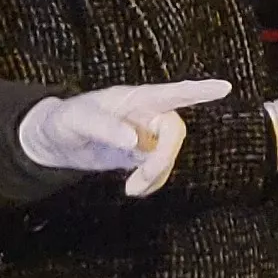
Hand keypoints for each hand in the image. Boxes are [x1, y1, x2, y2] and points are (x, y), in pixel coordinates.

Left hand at [19, 79, 232, 196]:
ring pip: (168, 154)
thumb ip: (104, 127)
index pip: (171, 93)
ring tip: (131, 189)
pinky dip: (152, 183)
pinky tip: (134, 189)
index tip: (224, 87)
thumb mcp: (76, 121)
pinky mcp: (142, 154)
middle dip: (163, 157)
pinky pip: (159, 169)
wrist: (54, 142)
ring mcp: (146, 135)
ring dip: (156, 175)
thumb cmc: (63, 122)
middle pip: (174, 132)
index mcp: (135, 100)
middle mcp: (147, 115)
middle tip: (141, 180)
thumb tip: (133, 140)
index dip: (198, 91)